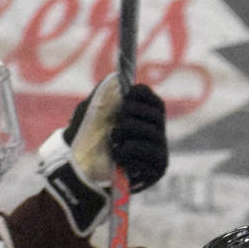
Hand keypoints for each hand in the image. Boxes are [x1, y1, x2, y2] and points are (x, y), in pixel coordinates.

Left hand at [62, 76, 169, 192]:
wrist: (87, 168)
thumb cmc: (92, 137)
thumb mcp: (97, 110)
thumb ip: (108, 94)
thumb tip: (119, 79)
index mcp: (148, 112)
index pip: (144, 93)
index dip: (130, 94)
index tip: (121, 103)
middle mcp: (159, 129)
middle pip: (139, 110)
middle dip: (122, 118)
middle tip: (116, 131)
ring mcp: (162, 147)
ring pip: (137, 128)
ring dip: (119, 137)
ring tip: (116, 146)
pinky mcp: (159, 166)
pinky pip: (137, 148)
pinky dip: (122, 152)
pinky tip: (120, 160)